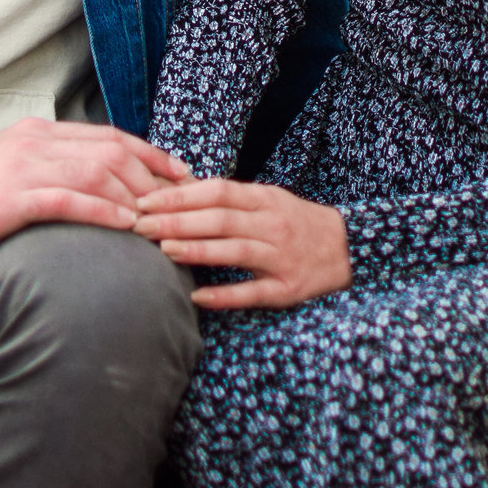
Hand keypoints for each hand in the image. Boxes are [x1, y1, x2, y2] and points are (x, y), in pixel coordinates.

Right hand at [0, 119, 190, 266]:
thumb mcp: (7, 171)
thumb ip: (46, 169)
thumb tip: (91, 185)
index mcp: (37, 132)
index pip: (109, 135)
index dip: (151, 153)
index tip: (181, 172)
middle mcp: (36, 141)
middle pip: (113, 151)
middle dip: (155, 177)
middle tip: (183, 203)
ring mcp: (23, 167)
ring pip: (98, 172)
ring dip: (137, 196)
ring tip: (164, 219)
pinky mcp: (11, 198)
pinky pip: (69, 200)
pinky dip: (104, 211)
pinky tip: (127, 226)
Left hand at [132, 177, 351, 309]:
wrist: (347, 248)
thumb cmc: (296, 222)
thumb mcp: (267, 200)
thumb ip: (230, 198)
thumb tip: (179, 190)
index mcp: (265, 199)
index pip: (217, 191)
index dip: (180, 195)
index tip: (146, 200)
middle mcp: (272, 225)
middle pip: (221, 219)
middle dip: (177, 221)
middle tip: (140, 224)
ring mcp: (280, 257)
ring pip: (235, 250)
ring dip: (198, 250)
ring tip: (164, 250)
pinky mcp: (287, 289)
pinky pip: (253, 292)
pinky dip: (225, 295)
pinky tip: (198, 297)